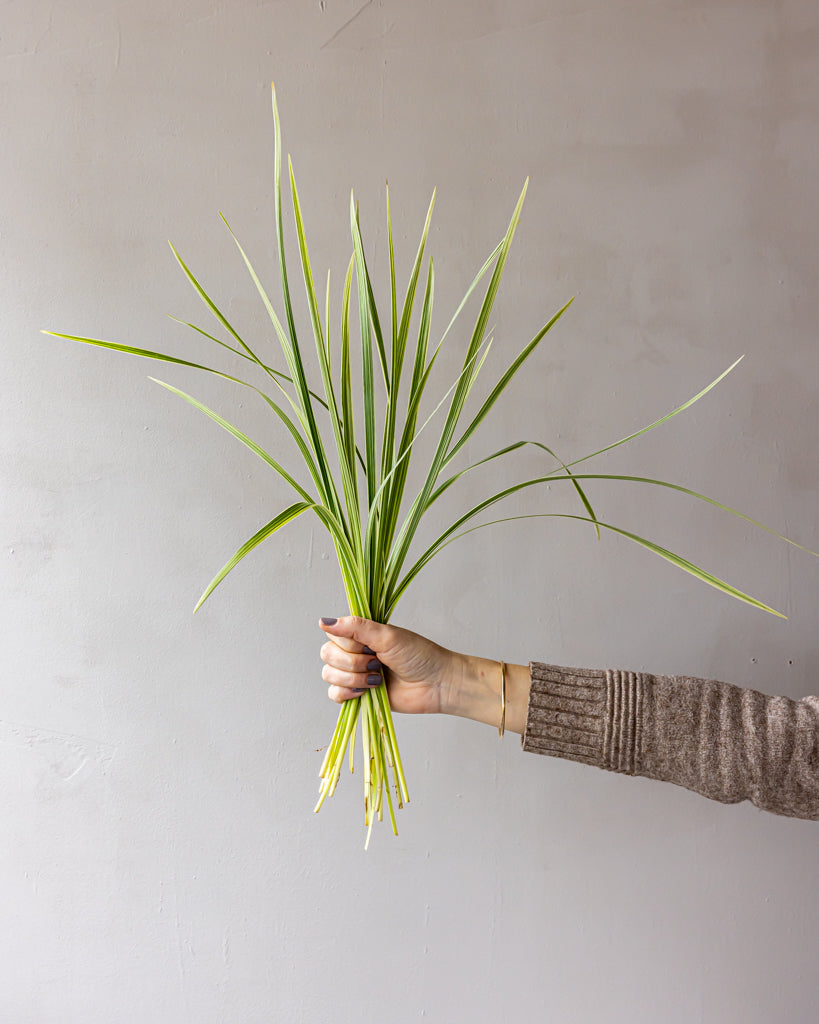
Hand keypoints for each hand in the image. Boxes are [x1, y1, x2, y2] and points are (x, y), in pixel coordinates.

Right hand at [318, 616, 460, 714]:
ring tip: (376, 679)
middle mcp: (355, 652)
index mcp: (361, 634)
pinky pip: (334, 695)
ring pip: (329, 675)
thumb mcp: (387, 636)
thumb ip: (356, 627)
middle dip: (352, 663)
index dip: (347, 644)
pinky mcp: (357, 694)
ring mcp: (355, 673)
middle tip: (377, 663)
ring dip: (352, 678)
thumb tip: (323, 622)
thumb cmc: (419, 656)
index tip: (369, 646)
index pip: (333, 634)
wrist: (436, 684)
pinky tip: (365, 691)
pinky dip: (347, 693)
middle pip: (327, 655)